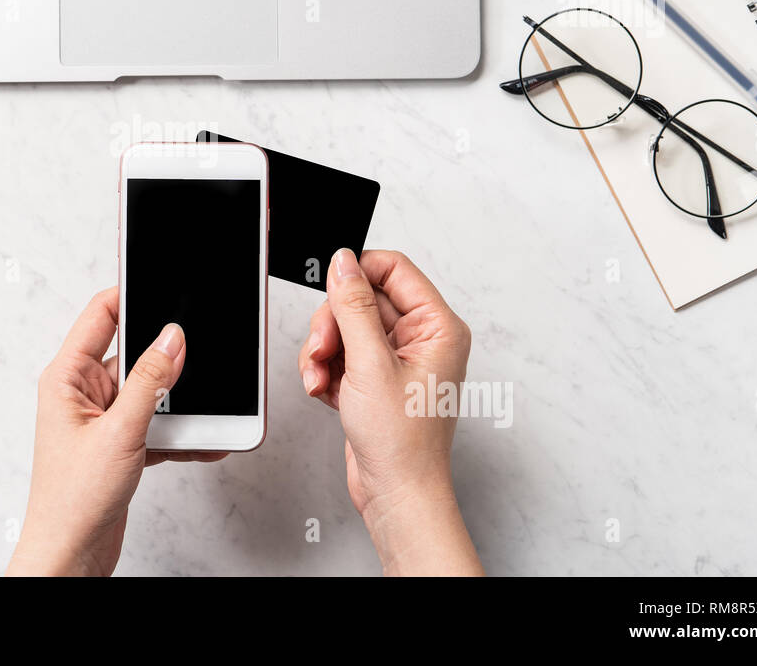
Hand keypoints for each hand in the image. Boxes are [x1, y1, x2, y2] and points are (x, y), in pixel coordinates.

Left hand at [6, 288, 225, 575]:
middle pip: (133, 353)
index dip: (131, 293)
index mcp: (67, 377)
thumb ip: (150, 381)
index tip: (164, 282)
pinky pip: (156, 424)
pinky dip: (179, 432)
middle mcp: (82, 393)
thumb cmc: (72, 501)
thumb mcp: (120, 431)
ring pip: (150, 392)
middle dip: (168, 359)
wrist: (71, 555)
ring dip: (179, 404)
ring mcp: (102, 418)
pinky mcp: (119, 443)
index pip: (100, 314)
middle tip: (199, 358)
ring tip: (208, 412)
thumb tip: (172, 338)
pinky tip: (204, 440)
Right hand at [299, 249, 481, 575]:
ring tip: (319, 378)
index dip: (356, 274)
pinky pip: (342, 354)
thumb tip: (343, 262)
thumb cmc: (403, 442)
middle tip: (322, 350)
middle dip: (333, 325)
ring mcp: (397, 360)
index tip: (330, 288)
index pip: (394, 270)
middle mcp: (421, 339)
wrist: (396, 494)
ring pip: (346, 327)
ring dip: (324, 351)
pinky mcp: (376, 379)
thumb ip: (353, 307)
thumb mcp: (371, 364)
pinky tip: (325, 391)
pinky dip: (326, 370)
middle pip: (362, 299)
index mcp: (437, 327)